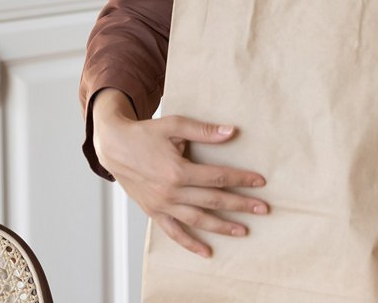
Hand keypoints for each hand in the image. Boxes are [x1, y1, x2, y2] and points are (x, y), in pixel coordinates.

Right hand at [92, 89, 268, 257]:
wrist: (114, 147)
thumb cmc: (145, 133)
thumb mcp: (174, 125)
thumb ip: (203, 131)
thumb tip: (232, 132)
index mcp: (178, 170)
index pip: (218, 177)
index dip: (241, 179)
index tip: (260, 182)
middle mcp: (171, 192)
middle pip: (213, 201)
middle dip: (241, 205)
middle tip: (263, 209)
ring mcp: (162, 205)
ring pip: (197, 220)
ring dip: (222, 227)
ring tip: (244, 231)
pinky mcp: (154, 212)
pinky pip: (174, 233)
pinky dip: (190, 244)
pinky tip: (207, 251)